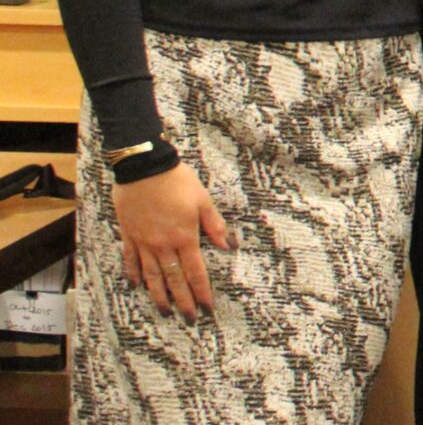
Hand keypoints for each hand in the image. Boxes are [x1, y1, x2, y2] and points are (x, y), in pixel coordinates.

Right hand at [112, 163, 232, 320]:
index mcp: (184, 237)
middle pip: (173, 280)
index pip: (195, 272)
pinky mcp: (128, 235)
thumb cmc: (177, 181)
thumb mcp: (203, 201)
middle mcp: (162, 245)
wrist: (143, 167)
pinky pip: (130, 260)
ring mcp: (143, 242)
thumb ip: (215, 226)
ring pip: (151, 275)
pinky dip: (133, 274)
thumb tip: (229, 247)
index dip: (202, 292)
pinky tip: (136, 286)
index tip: (207, 308)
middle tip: (188, 320)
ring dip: (158, 295)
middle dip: (182, 301)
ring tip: (164, 311)